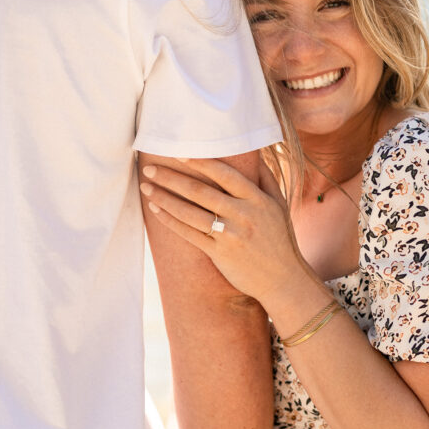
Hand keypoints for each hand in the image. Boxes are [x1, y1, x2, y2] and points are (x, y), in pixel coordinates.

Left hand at [140, 159, 306, 308]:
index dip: (200, 163)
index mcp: (258, 200)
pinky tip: (156, 209)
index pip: (225, 174)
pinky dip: (170, 221)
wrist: (283, 279)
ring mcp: (230, 235)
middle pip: (201, 191)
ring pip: (190, 212)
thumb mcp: (279, 205)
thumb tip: (255, 150)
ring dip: (164, 198)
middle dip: (171, 178)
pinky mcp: (219, 254)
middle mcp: (244, 215)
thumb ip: (266, 178)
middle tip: (149, 167)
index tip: (178, 153)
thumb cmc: (280, 238)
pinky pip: (189, 234)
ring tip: (146, 187)